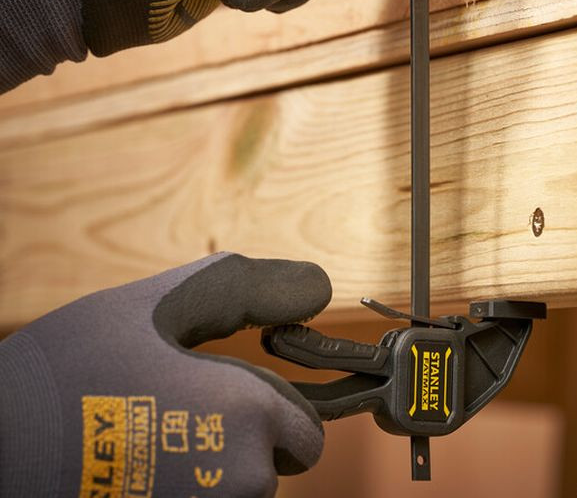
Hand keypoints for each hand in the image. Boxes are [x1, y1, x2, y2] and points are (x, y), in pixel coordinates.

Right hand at [0, 253, 331, 496]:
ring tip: (147, 439)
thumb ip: (248, 291)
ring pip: (238, 491)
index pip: (307, 433)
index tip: (224, 390)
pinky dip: (187, 489)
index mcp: (248, 417)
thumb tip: (320, 285)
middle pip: (275, 467)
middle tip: (175, 412)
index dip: (270, 407)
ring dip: (211, 467)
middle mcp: (241, 482)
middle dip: (244, 440)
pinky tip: (140, 467)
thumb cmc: (70, 373)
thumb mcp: (158, 308)